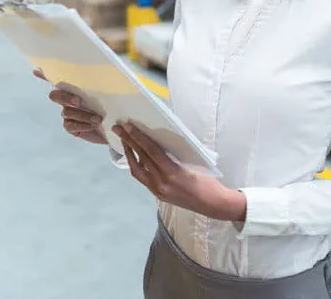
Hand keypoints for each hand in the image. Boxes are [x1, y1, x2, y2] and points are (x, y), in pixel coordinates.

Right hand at [33, 68, 106, 144]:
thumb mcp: (109, 93)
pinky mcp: (71, 127)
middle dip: (65, 97)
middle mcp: (67, 99)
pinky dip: (82, 125)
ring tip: (97, 119)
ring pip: (66, 112)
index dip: (44, 75)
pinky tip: (93, 125)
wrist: (116, 127)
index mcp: (75, 87)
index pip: (56, 79)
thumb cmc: (112, 105)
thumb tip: (108, 64)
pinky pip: (70, 125)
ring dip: (82, 115)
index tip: (36, 70)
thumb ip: (103, 82)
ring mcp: (67, 113)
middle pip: (55, 95)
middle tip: (79, 102)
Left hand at [115, 123, 245, 221]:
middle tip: (118, 128)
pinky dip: (136, 165)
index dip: (138, 137)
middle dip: (128, 141)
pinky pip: (142, 177)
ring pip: (136, 170)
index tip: (128, 126)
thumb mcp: (193, 163)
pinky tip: (134, 156)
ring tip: (123, 140)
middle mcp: (161, 183)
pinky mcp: (157, 194)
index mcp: (172, 173)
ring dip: (129, 154)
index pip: (151, 151)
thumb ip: (175, 154)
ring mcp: (157, 190)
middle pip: (141, 158)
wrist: (213, 204)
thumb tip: (159, 139)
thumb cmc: (208, 180)